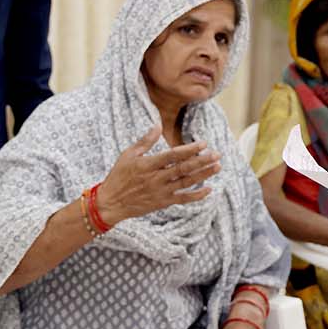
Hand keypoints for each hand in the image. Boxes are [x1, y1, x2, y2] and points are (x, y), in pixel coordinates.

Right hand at [97, 127, 220, 223]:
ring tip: (218, 166)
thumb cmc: (118, 176)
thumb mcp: (128, 155)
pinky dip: (197, 195)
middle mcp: (155, 178)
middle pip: (183, 169)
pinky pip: (183, 199)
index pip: (172, 155)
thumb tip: (158, 125)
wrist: (110, 203)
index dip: (189, 150)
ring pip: (186, 182)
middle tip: (217, 154)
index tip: (204, 144)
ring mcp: (160, 191)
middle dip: (202, 161)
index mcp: (147, 165)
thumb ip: (145, 141)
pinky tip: (209, 189)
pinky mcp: (162, 203)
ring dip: (203, 174)